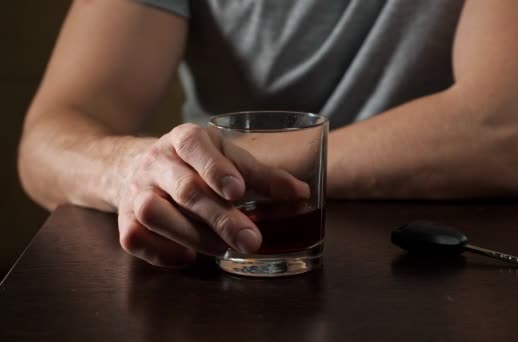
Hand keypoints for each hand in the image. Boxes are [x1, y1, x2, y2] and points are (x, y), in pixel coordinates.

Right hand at [117, 124, 308, 266]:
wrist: (134, 166)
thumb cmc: (195, 162)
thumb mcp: (227, 156)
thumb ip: (262, 175)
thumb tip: (301, 194)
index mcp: (184, 138)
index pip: (196, 147)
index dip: (216, 169)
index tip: (239, 192)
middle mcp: (157, 162)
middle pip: (185, 189)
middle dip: (221, 218)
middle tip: (252, 241)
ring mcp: (136, 191)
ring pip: (155, 214)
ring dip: (194, 236)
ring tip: (223, 249)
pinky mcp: (125, 219)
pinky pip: (135, 239)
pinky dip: (163, 252)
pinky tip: (189, 256)